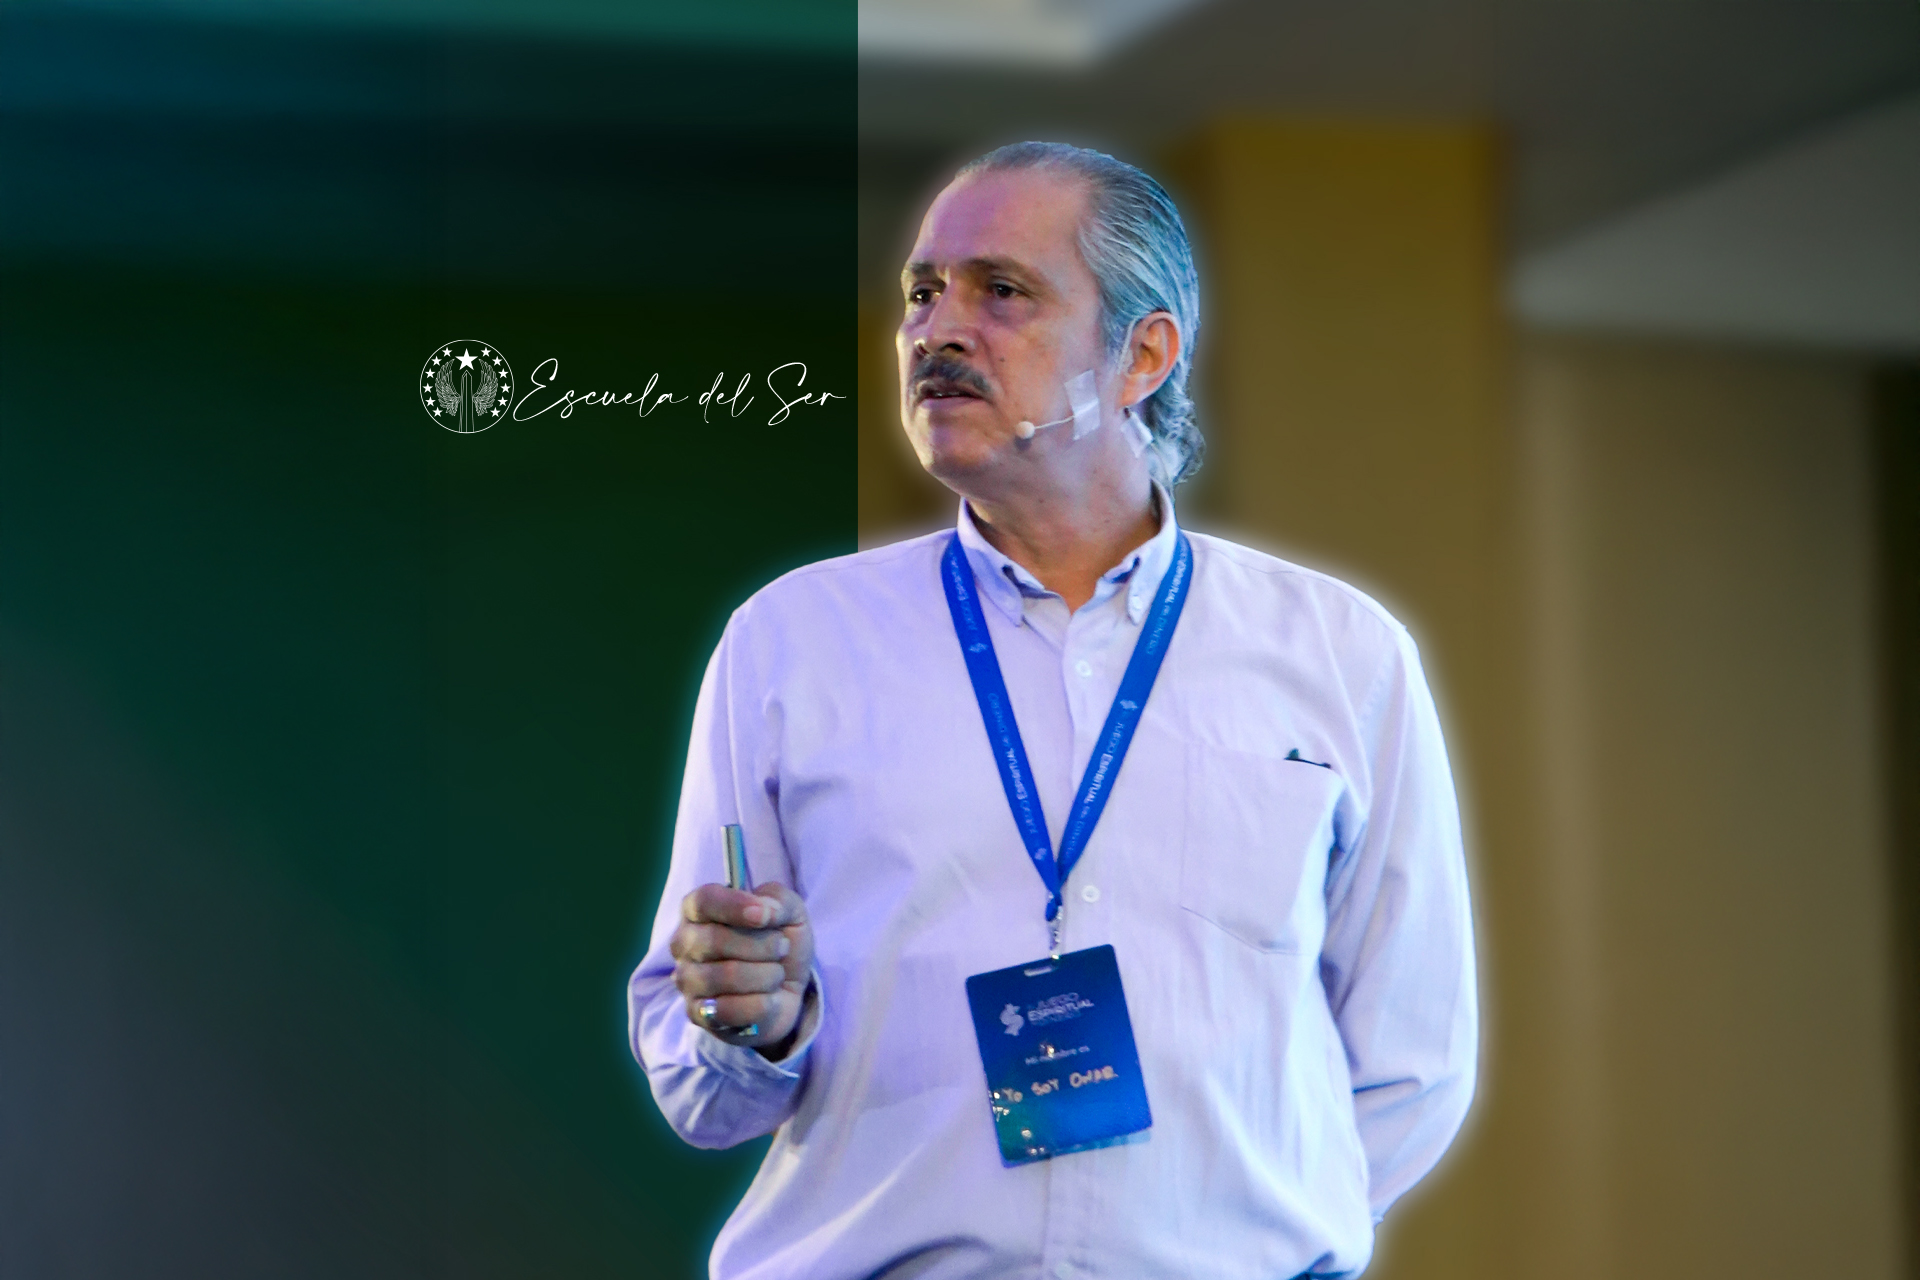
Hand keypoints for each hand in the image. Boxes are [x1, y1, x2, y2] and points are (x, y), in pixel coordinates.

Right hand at [670, 881, 813, 1054]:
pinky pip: (731, 1009)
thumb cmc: (778, 942)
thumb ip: (778, 900)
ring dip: (766, 975)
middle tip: (782, 947)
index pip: (703, 901)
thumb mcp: (790, 911)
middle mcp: (684, 943)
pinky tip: (769, 998)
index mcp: (698, 910)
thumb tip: (764, 911)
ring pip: (727, 976)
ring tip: (776, 974)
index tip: (766, 916)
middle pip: (715, 940)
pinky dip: (762, 1003)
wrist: (787, 990)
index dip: (735, 906)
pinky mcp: (697, 1014)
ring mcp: (687, 981)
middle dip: (762, 945)